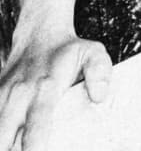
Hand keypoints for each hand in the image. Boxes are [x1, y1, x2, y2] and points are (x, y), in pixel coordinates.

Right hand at [0, 33, 111, 150]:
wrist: (39, 33)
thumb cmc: (68, 51)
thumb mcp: (92, 53)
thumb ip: (100, 72)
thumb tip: (99, 98)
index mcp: (46, 88)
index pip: (36, 125)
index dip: (35, 147)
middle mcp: (20, 95)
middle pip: (5, 136)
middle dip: (13, 148)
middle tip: (30, 150)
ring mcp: (4, 97)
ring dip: (6, 142)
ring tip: (19, 144)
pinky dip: (2, 133)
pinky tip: (13, 136)